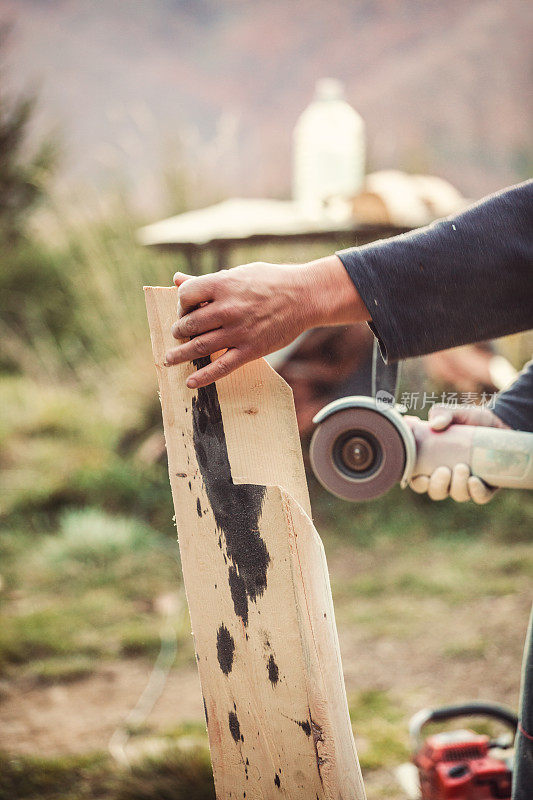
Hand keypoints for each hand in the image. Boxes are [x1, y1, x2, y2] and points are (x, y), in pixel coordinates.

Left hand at [164, 256, 368, 387]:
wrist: (304, 296)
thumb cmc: (270, 281)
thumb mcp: (237, 274)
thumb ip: (206, 281)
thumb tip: (177, 279)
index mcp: (223, 285)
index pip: (186, 296)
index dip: (181, 304)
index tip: (186, 309)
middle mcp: (228, 309)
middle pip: (189, 324)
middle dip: (179, 331)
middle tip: (179, 334)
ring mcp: (239, 332)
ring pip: (200, 347)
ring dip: (180, 355)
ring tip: (169, 359)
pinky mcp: (251, 350)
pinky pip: (222, 367)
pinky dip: (204, 376)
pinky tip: (190, 382)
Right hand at [409, 404, 509, 503]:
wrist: (499, 422)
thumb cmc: (471, 419)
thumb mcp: (454, 413)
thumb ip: (441, 413)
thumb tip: (436, 425)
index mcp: (433, 463)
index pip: (419, 481)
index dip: (417, 483)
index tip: (421, 475)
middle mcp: (449, 477)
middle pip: (436, 492)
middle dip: (437, 486)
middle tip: (443, 470)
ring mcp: (468, 483)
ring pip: (458, 495)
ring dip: (457, 486)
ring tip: (462, 467)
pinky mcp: (487, 485)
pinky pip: (480, 497)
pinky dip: (476, 492)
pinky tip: (475, 480)